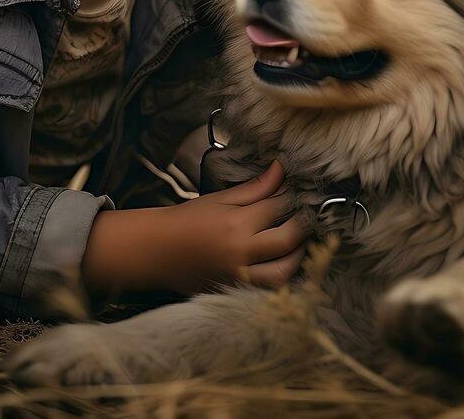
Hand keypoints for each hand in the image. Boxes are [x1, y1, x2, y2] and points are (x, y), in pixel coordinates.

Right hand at [81, 159, 309, 296]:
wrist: (159, 250)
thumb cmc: (188, 220)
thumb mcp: (220, 199)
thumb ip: (254, 188)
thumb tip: (281, 169)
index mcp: (235, 224)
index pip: (276, 208)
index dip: (291, 197)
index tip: (298, 192)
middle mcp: (240, 253)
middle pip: (287, 240)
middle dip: (302, 226)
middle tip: (305, 216)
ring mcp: (240, 278)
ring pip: (284, 272)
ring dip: (297, 256)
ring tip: (297, 241)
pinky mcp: (237, 293)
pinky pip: (270, 289)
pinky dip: (282, 276)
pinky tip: (282, 261)